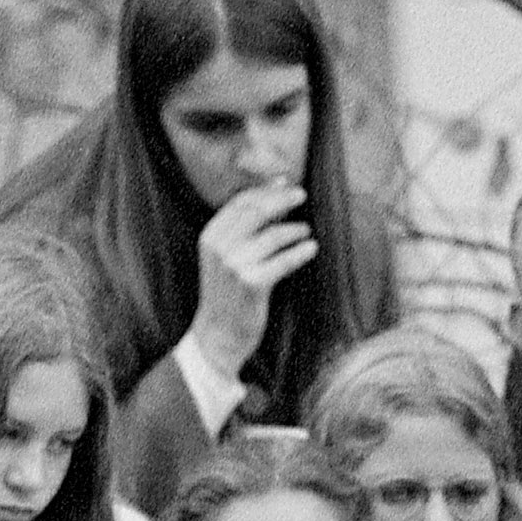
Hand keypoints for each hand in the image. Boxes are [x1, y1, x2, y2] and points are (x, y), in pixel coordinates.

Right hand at [189, 183, 318, 380]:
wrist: (217, 336)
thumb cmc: (227, 294)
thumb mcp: (225, 257)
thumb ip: (244, 227)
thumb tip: (276, 188)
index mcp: (210, 237)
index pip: (241, 202)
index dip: (266, 190)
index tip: (286, 184)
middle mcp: (220, 248)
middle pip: (257, 212)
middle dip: (283, 200)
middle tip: (302, 196)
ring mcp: (235, 266)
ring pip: (273, 236)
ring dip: (294, 230)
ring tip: (306, 232)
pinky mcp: (252, 284)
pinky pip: (283, 261)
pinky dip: (300, 253)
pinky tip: (311, 249)